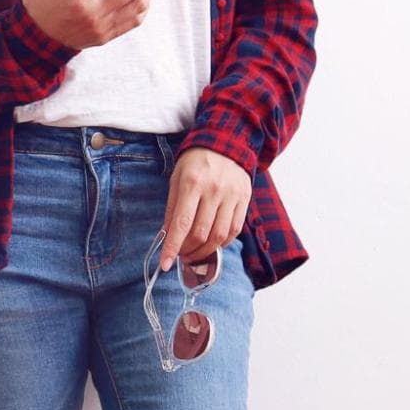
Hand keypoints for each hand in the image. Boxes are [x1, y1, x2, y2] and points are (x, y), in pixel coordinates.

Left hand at [159, 148, 251, 269]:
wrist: (226, 144)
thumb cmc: (195, 164)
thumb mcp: (176, 180)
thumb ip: (172, 209)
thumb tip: (166, 238)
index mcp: (192, 184)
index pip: (181, 224)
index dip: (172, 248)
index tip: (164, 265)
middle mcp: (214, 190)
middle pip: (201, 233)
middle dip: (187, 251)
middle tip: (180, 255)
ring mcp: (232, 195)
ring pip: (219, 236)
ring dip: (204, 252)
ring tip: (194, 253)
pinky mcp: (245, 199)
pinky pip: (235, 230)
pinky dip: (221, 243)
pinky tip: (211, 244)